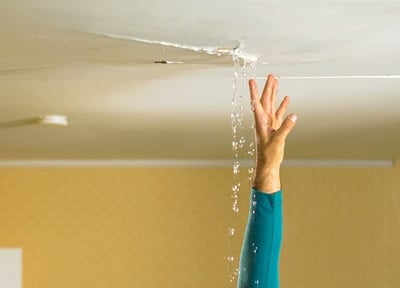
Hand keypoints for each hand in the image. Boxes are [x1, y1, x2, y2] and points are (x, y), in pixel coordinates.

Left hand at [249, 74, 296, 192]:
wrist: (268, 163)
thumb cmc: (269, 154)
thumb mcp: (277, 141)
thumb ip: (285, 128)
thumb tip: (294, 115)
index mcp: (260, 121)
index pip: (256, 103)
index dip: (254, 91)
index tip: (251, 80)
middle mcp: (264, 120)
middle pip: (265, 100)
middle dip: (268, 87)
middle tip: (271, 75)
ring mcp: (270, 123)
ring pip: (272, 104)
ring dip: (274, 93)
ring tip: (276, 81)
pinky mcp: (275, 127)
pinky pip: (279, 113)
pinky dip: (283, 105)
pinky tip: (286, 98)